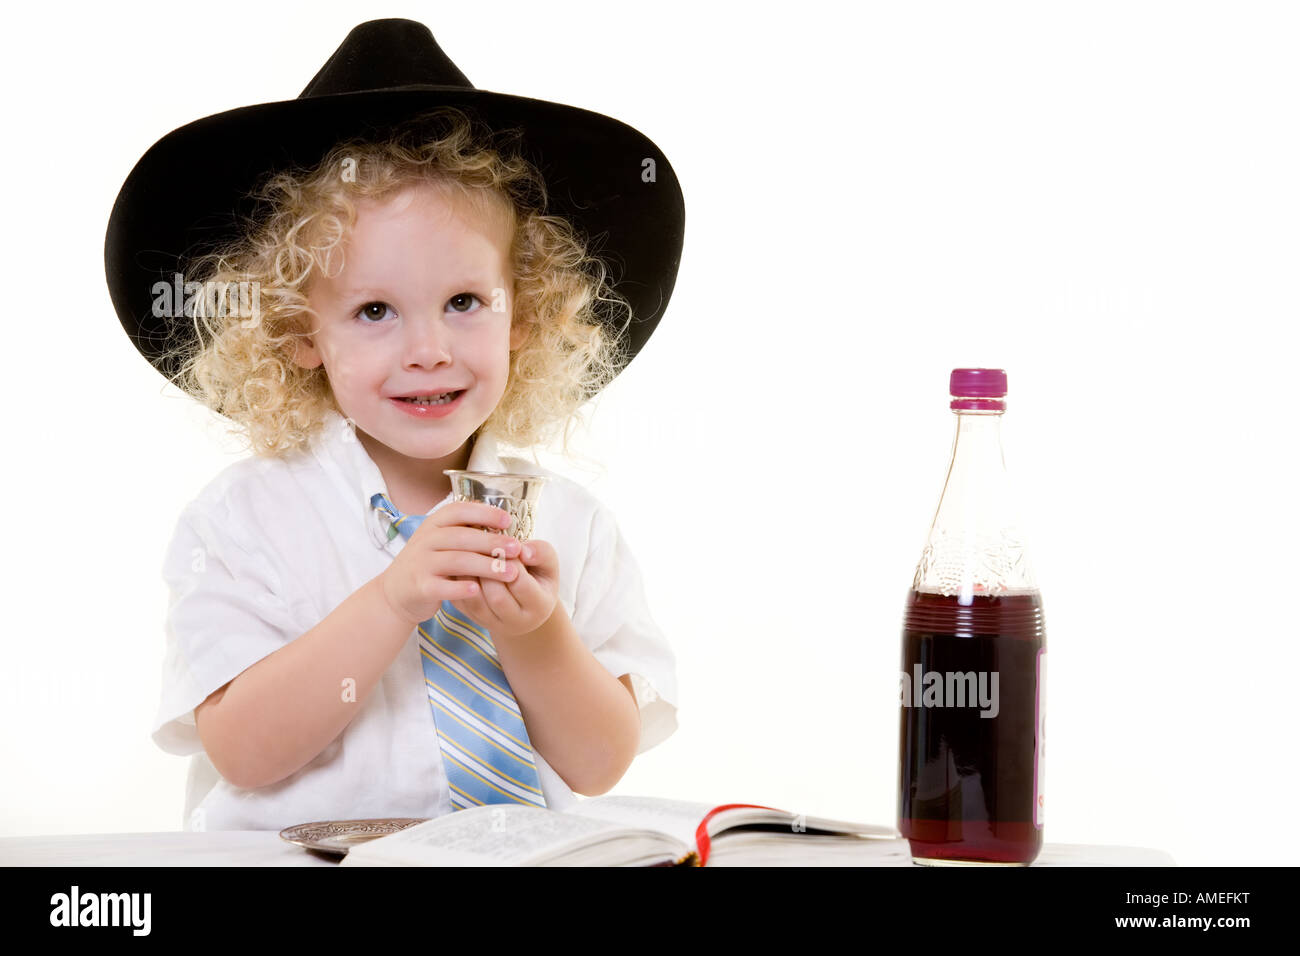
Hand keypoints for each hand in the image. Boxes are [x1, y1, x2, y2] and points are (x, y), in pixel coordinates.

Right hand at [379, 501, 523, 625]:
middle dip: (492, 542)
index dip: (484, 513)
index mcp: (433, 524)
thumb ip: (465, 530)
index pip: (459, 511)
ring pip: (456, 561)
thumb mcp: (441, 540)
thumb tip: (503, 521)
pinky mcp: (420, 587)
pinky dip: (460, 588)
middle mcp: (425, 540)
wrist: (396, 592)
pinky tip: (478, 590)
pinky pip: (442, 586)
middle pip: (462, 537)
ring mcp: (420, 563)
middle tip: (516, 548)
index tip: (508, 520)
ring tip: (511, 573)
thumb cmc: (429, 563)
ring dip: (486, 566)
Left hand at [451, 537, 558, 639]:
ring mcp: (492, 623)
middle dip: (489, 569)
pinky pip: (461, 602)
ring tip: (472, 552)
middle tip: (485, 546)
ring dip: (471, 575)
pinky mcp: (473, 619)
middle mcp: (516, 621)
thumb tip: (522, 549)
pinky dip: (459, 582)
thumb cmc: (537, 577)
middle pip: (497, 596)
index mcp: (539, 606)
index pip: (521, 583)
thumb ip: (541, 552)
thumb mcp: (547, 564)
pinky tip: (461, 564)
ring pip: (475, 601)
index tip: (506, 543)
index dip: (511, 561)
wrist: (523, 605)